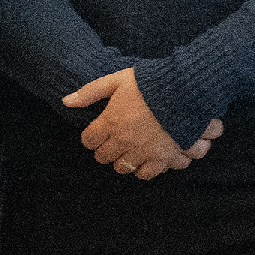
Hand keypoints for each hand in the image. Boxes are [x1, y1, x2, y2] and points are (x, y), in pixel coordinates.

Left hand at [62, 68, 220, 177]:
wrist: (187, 90)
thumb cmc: (152, 82)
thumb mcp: (118, 80)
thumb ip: (91, 92)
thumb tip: (66, 101)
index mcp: (111, 121)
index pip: (89, 140)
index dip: (91, 136)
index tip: (97, 133)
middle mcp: (124, 141)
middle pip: (104, 157)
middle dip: (106, 150)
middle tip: (113, 142)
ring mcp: (144, 151)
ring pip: (124, 168)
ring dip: (125, 161)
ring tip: (131, 151)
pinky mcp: (164, 158)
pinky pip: (148, 174)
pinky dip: (147, 169)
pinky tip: (149, 158)